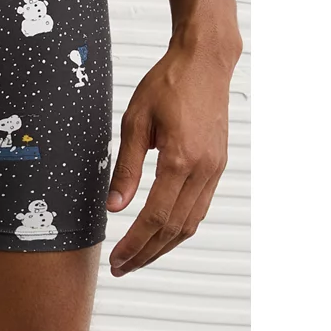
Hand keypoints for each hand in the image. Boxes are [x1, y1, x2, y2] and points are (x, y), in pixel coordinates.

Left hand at [106, 39, 236, 275]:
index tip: (116, 259)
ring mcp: (214, 169)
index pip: (155, 216)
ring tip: (138, 258)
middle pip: (174, 228)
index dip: (134, 243)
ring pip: (190, 223)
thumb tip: (114, 206)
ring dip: (163, 246)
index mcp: (180, 159)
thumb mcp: (134, 122)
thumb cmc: (167, 84)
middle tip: (121, 268)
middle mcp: (202, 169)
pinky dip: (179, 227)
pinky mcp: (216, 166)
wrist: (204, 63)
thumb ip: (125, 168)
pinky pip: (199, 208)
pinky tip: (161, 233)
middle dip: (146, 253)